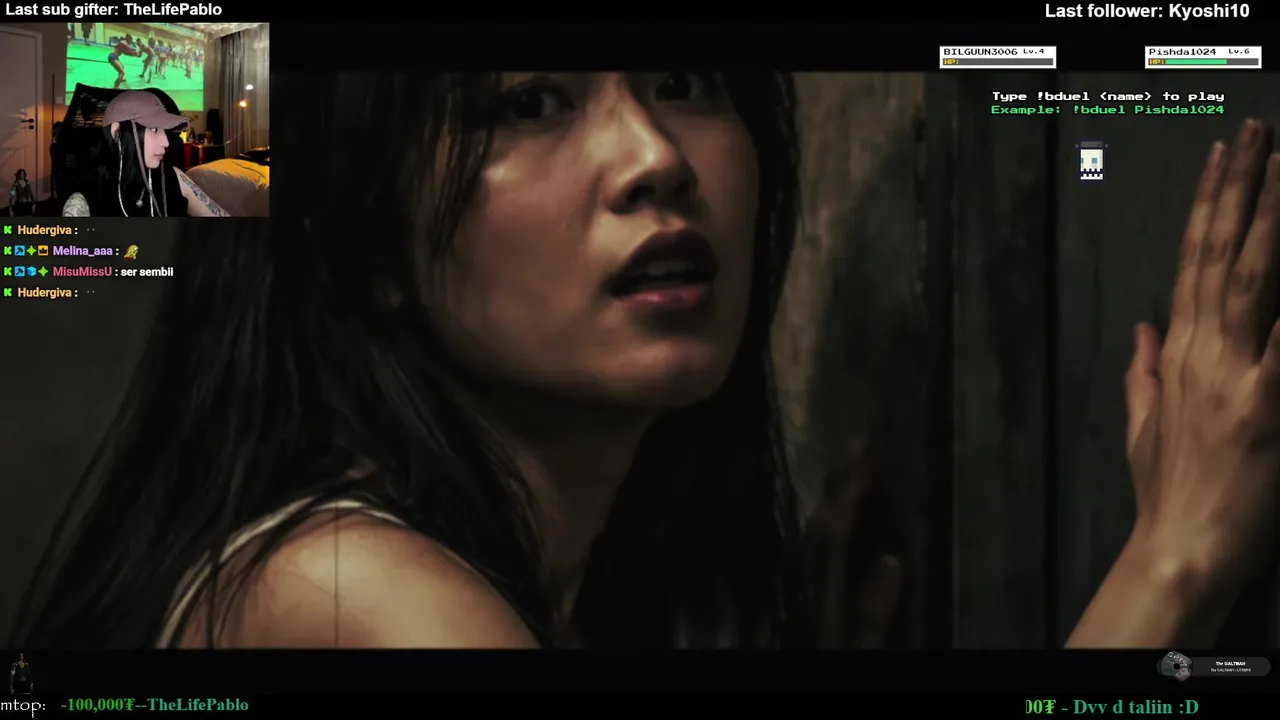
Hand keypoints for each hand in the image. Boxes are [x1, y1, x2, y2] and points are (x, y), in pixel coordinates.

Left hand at [801, 442, 900, 647]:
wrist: (809, 675)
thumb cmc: (842, 660)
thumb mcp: (864, 649)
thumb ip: (875, 610)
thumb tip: (892, 559)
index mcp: (827, 591)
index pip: (836, 532)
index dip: (850, 490)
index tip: (864, 452)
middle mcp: (810, 585)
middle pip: (820, 527)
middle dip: (838, 484)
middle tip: (856, 444)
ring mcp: (804, 592)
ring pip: (811, 536)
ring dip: (829, 501)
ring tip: (848, 470)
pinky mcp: (805, 601)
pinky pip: (811, 552)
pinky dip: (824, 526)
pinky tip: (834, 520)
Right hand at [1125, 118, 1279, 594]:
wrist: (1184, 544)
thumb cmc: (1168, 488)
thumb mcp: (1144, 424)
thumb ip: (1142, 370)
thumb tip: (1141, 325)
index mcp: (1176, 354)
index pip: (1191, 261)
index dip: (1209, 205)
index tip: (1222, 159)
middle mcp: (1203, 352)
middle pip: (1219, 254)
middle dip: (1238, 189)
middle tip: (1253, 134)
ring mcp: (1235, 375)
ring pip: (1249, 279)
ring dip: (1266, 219)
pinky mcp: (1265, 405)